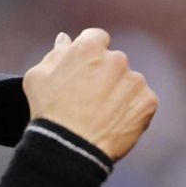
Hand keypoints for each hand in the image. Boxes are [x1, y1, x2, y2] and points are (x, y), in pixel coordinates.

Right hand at [22, 28, 158, 161]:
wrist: (70, 149)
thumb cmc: (48, 112)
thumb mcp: (37, 78)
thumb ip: (54, 54)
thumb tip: (65, 39)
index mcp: (89, 48)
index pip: (96, 38)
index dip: (89, 54)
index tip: (83, 70)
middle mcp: (116, 59)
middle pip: (113, 61)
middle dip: (103, 75)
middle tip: (87, 100)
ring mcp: (135, 80)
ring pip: (128, 82)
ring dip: (118, 93)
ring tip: (99, 116)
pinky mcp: (148, 102)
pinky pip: (140, 102)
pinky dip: (130, 111)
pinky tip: (112, 123)